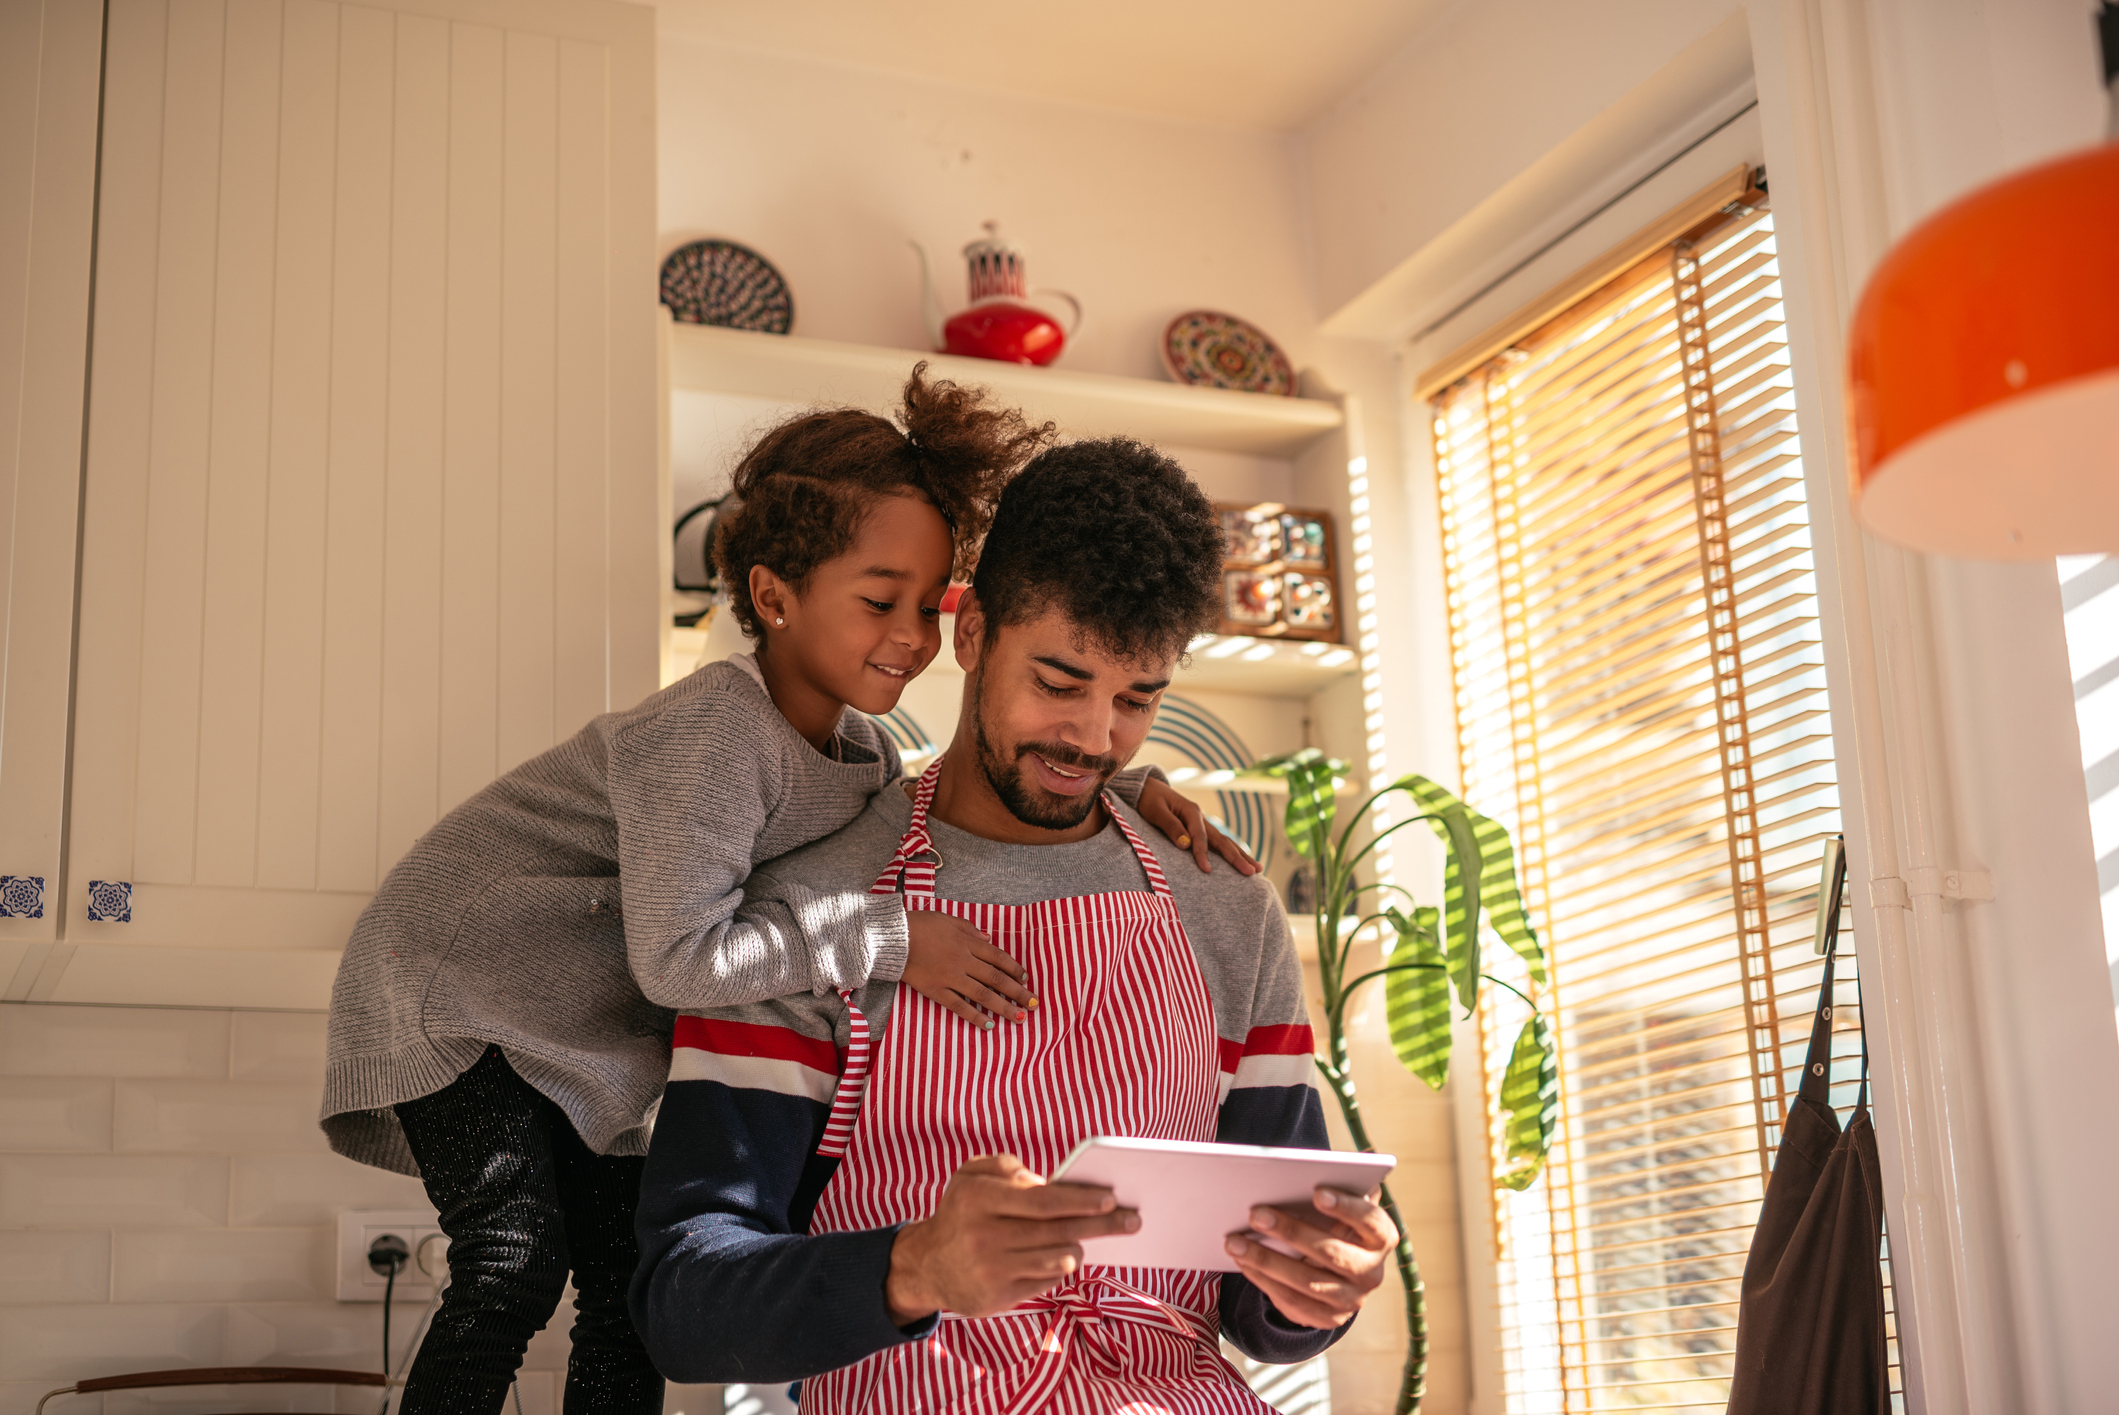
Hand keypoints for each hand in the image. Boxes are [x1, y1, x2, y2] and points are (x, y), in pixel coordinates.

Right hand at [885, 1154, 1139, 1321]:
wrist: (926, 1265)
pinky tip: (1059, 1257)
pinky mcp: (997, 1299)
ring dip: (1078, 1246)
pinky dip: (1059, 1267)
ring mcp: (991, 1272)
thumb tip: (1049, 1183)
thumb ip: (1008, 1167)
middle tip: (1131, 1219)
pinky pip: (1046, 1282)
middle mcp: (983, 1237)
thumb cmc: (961, 1211)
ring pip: (1057, 1259)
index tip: (1110, 1197)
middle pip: (1057, 1232)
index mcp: (978, 1199)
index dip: (1079, 1200)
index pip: (1042, 1201)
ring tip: (1085, 1237)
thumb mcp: (971, 1174)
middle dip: (1100, 1224)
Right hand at [903, 911, 1035, 1027]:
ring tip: (1020, 1018)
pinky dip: (974, 1016)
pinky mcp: (936, 990)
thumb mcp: (948, 919)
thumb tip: (988, 938)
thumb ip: (970, 929)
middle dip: (1018, 992)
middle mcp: (963, 961)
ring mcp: (950, 977)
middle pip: (996, 979)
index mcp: (967, 942)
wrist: (892, 937)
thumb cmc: (919, 924)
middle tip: (1034, 1004)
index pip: (998, 957)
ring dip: (1004, 1007)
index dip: (1014, 969)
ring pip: (983, 995)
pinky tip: (988, 1025)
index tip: (1026, 979)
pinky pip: (958, 1005)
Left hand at [1136, 777, 1259, 875]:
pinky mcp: (1200, 829)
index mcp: (1192, 811)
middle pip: (1222, 840)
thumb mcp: (1156, 811)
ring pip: (1225, 841)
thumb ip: (1170, 827)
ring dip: (1241, 855)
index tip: (1206, 870)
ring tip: (1258, 869)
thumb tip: (1186, 844)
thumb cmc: (1149, 800)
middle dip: (1237, 857)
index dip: (1203, 854)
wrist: (1147, 788)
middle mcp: (1201, 817)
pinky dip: (1231, 852)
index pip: (1201, 837)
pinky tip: (1241, 860)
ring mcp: (1202, 823)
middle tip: (1252, 872)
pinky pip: (1218, 842)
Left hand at [1225, 1185, 1395, 1329]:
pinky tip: (1243, 1263)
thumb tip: (1338, 1163)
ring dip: (1267, 1261)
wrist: (1337, 1273)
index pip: (1371, 1221)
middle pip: (1333, 1254)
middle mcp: (1372, 1272)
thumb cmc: (1333, 1224)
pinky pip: (1293, 1302)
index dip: (1346, 1207)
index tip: (1316, 1192)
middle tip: (1255, 1214)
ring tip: (1234, 1242)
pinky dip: (1265, 1281)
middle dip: (1291, 1232)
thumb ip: (1340, 1187)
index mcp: (1381, 1237)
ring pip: (1308, 1282)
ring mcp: (1352, 1300)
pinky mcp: (1328, 1318)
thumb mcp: (1341, 1207)